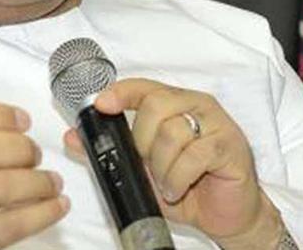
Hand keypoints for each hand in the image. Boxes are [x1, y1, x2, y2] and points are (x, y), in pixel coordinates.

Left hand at [63, 78, 281, 248]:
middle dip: (141, 140)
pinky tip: (177, 189)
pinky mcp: (230, 146)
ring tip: (166, 183)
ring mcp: (217, 124)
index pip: (145, 86)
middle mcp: (197, 106)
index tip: (101, 104)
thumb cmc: (188, 187)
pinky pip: (194, 155)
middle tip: (146, 164)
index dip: (121, 92)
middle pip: (156, 105)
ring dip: (161, 166)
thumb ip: (110, 152)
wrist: (228, 215)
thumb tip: (72, 137)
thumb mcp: (142, 171)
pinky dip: (177, 178)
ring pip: (172, 131)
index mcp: (176, 104)